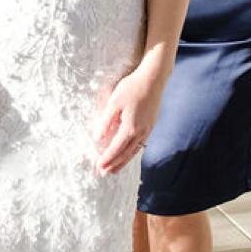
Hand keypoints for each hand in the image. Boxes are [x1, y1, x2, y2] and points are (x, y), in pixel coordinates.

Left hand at [93, 54, 164, 178]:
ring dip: (124, 161)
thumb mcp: (114, 103)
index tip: (98, 167)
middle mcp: (140, 132)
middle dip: (114, 164)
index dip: (106, 159)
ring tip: (115, 169)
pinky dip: (132, 152)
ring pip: (134, 151)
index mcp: (130, 128)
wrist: (153, 79)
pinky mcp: (151, 125)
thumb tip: (97, 138)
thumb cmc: (132, 88)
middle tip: (105, 173)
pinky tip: (129, 152)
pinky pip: (140, 144)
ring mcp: (147, 130)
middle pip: (126, 154)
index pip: (115, 149)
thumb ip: (105, 122)